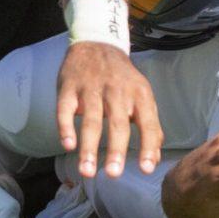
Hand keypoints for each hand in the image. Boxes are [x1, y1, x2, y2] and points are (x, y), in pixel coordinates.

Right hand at [56, 41, 162, 179]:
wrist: (97, 43)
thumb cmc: (122, 78)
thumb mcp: (141, 95)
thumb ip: (149, 125)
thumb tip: (153, 159)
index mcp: (139, 94)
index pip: (147, 122)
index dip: (148, 145)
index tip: (145, 169)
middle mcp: (117, 91)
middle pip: (117, 123)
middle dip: (116, 149)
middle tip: (114, 174)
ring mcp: (91, 88)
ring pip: (91, 120)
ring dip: (89, 147)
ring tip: (88, 171)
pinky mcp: (69, 87)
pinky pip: (66, 109)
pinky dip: (66, 127)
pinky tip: (68, 145)